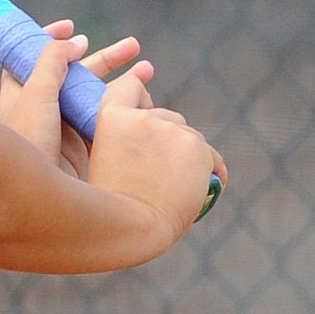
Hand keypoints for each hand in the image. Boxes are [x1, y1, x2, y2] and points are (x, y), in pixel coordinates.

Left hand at [0, 19, 146, 178]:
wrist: (31, 198)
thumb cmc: (26, 143)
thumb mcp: (35, 95)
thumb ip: (52, 64)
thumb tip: (71, 41)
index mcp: (23, 91)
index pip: (35, 57)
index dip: (53, 40)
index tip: (73, 27)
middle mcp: (43, 108)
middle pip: (75, 74)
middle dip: (104, 59)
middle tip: (133, 46)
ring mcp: (65, 128)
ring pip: (95, 97)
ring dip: (121, 82)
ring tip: (148, 70)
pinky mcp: (82, 148)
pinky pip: (105, 122)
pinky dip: (124, 110)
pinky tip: (146, 102)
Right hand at [84, 63, 226, 250]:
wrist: (135, 226)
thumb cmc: (113, 204)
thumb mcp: (102, 161)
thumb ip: (121, 140)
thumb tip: (145, 134)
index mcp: (113, 118)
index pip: (130, 87)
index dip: (139, 89)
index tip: (146, 89)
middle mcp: (144, 118)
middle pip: (166, 117)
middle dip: (165, 137)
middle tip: (158, 170)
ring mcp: (173, 132)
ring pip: (189, 137)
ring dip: (186, 154)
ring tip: (179, 184)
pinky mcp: (198, 150)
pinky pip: (212, 156)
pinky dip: (211, 169)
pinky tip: (209, 182)